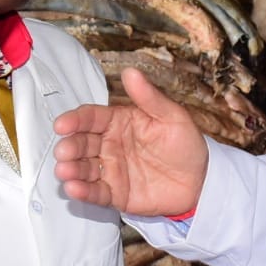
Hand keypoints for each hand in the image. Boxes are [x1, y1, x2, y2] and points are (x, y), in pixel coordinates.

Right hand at [53, 66, 207, 215]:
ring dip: (70, 169)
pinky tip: (74, 188)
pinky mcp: (115, 193)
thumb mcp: (172, 117)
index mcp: (119, 122)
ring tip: (64, 171)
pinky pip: (95, 192)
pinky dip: (83, 192)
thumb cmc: (186, 145)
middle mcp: (109, 145)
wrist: (201, 180)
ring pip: (83, 168)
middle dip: (70, 146)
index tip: (63, 124)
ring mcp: (111, 169)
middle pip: (82, 143)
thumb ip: (149, 97)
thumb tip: (131, 72)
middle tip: (63, 150)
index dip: (75, 120)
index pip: (91, 118)